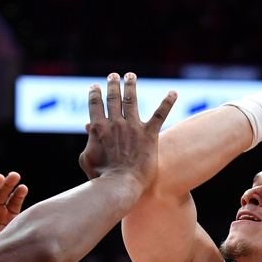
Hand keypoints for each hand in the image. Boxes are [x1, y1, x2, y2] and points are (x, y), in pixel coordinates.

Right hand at [78, 73, 176, 187]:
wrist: (120, 185)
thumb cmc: (101, 177)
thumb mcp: (87, 159)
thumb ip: (88, 143)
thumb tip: (89, 130)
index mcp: (98, 128)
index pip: (95, 104)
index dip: (94, 94)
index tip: (95, 86)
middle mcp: (115, 123)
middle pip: (113, 98)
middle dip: (113, 84)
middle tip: (114, 76)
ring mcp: (133, 127)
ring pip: (132, 99)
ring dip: (131, 85)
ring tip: (131, 76)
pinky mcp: (149, 134)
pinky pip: (160, 114)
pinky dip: (167, 102)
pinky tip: (174, 92)